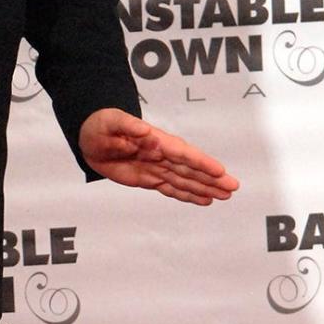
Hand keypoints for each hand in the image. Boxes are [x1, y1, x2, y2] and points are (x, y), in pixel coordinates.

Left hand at [78, 109, 238, 204]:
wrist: (90, 137)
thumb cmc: (101, 125)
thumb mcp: (110, 122)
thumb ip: (128, 127)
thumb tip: (146, 132)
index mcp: (155, 141)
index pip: (182, 153)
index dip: (200, 163)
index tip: (219, 170)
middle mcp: (162, 155)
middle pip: (191, 169)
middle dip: (211, 179)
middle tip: (232, 187)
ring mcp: (157, 168)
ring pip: (186, 180)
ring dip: (205, 188)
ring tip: (225, 196)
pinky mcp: (150, 178)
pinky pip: (172, 188)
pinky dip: (188, 195)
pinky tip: (204, 200)